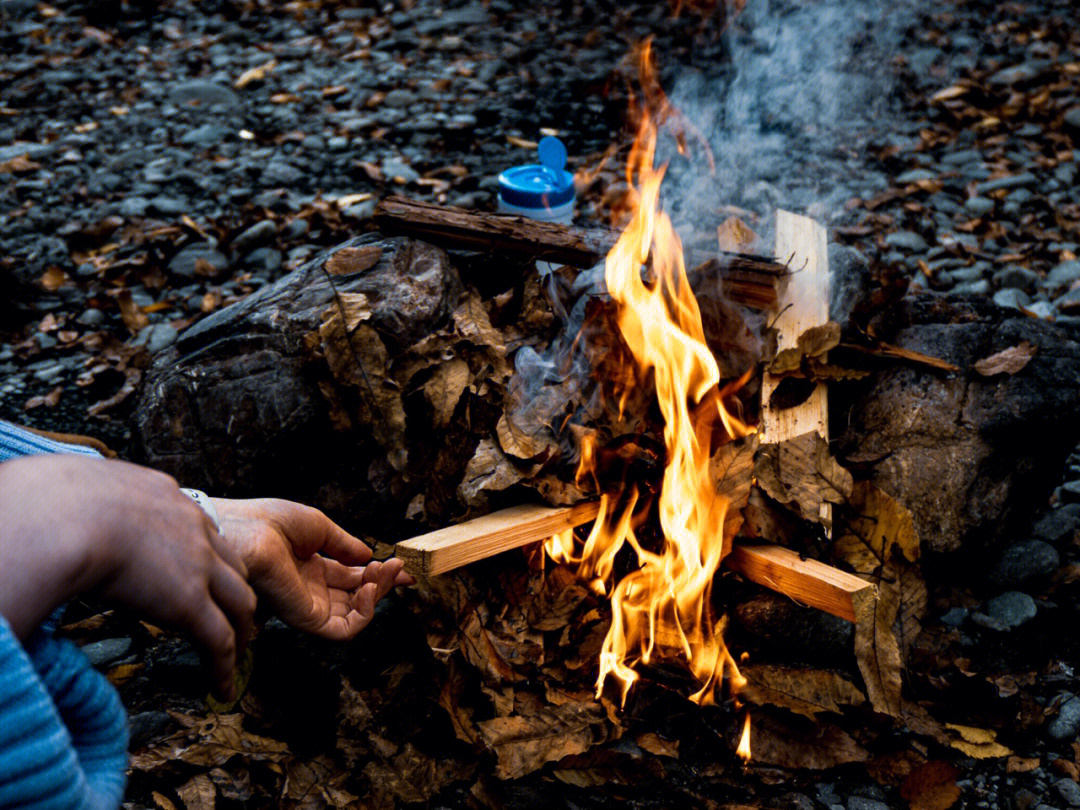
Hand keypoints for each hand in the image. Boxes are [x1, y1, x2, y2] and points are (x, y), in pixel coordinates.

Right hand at [0, 455, 254, 698]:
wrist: (59, 515)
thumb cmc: (45, 499)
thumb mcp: (72, 487)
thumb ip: (78, 501)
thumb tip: (44, 509)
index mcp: (160, 495)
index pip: (197, 527)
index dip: (205, 555)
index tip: (204, 573)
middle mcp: (190, 526)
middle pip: (230, 563)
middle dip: (234, 590)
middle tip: (235, 614)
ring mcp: (196, 564)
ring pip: (238, 602)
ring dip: (241, 629)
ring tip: (239, 651)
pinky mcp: (188, 602)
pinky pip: (218, 640)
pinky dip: (225, 666)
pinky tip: (223, 687)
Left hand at [212, 498, 412, 639]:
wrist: (244, 531)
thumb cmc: (269, 522)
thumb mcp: (318, 527)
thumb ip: (345, 545)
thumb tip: (369, 555)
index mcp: (310, 567)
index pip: (351, 577)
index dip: (378, 574)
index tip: (402, 566)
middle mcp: (311, 589)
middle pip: (357, 596)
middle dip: (383, 583)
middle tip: (400, 567)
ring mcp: (308, 605)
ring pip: (355, 615)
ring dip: (377, 596)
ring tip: (383, 573)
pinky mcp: (305, 619)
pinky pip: (344, 630)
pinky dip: (365, 613)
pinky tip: (369, 588)